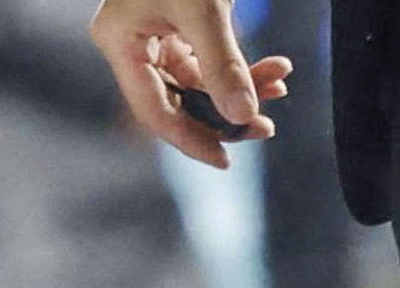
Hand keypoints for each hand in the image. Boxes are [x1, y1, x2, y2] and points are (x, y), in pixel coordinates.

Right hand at [88, 2, 291, 167]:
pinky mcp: (179, 23)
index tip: (224, 160)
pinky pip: (208, 59)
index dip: (188, 138)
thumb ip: (223, 64)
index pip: (153, 108)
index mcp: (119, 42)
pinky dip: (239, 66)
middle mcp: (132, 44)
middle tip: (264, 127)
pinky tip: (271, 69)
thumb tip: (245, 117)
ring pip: (197, 81)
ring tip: (279, 85)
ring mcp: (154, 34)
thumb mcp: (206, 8)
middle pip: (176, 99)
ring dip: (239, 86)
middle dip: (223, 111)